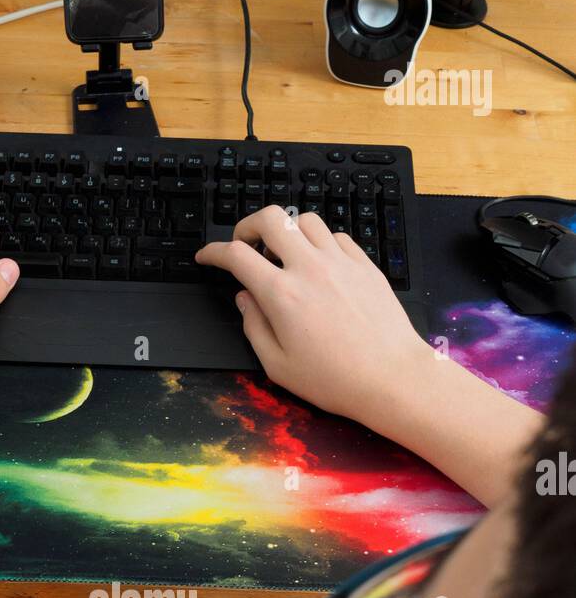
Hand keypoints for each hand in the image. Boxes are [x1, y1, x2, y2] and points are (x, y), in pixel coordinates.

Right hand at [196, 206, 432, 424]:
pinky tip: (318, 263)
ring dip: (286, 230)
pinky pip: (336, 235)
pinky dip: (319, 241)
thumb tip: (245, 300)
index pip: (236, 255)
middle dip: (248, 225)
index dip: (214, 252)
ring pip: (304, 219)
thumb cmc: (335, 380)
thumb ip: (254, 327)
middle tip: (244, 245)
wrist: (391, 377)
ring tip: (284, 253)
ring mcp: (340, 262)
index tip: (207, 257)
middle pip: (270, 218)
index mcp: (281, 295)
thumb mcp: (278, 366)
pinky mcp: (364, 264)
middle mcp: (309, 269)